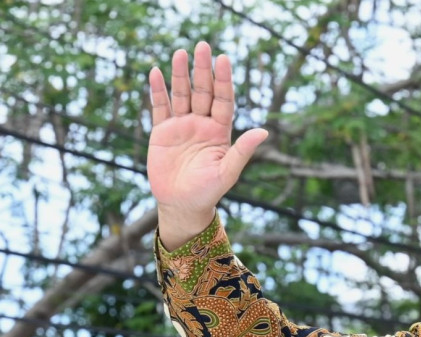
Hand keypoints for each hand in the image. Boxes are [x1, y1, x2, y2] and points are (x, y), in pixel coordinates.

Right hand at [147, 41, 268, 248]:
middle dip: (202, 69)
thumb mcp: (227, 172)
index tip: (224, 59)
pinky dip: (158, 90)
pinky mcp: (162, 132)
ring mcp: (181, 126)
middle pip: (203, 91)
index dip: (223, 80)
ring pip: (182, 94)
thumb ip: (242, 151)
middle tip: (202, 46)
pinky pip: (160, 107)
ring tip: (179, 53)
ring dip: (180, 74)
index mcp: (220, 131)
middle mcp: (201, 123)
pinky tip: (157, 72)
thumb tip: (264, 132)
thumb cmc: (208, 192)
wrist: (182, 205)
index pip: (223, 99)